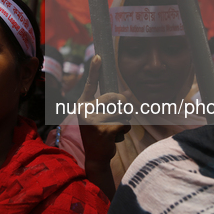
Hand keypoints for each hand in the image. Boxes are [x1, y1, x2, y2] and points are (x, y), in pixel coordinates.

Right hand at [78, 55, 130, 193]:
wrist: (96, 157)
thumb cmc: (100, 133)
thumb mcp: (101, 116)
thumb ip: (111, 104)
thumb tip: (130, 93)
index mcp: (83, 104)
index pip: (90, 84)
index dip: (95, 69)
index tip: (99, 56)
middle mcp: (85, 110)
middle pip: (114, 98)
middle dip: (123, 105)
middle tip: (119, 115)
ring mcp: (93, 120)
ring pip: (121, 111)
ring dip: (125, 120)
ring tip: (115, 129)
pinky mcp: (103, 130)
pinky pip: (124, 123)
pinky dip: (125, 130)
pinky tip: (116, 137)